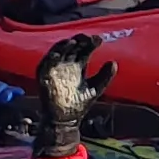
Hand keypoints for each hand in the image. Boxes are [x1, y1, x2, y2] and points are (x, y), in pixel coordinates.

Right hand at [31, 33, 113, 156]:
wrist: (66, 120)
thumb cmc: (80, 103)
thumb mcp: (96, 88)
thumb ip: (105, 76)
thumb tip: (113, 62)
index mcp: (78, 65)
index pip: (84, 49)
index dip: (90, 42)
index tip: (99, 40)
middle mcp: (66, 64)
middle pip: (72, 47)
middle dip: (79, 40)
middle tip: (87, 38)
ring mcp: (55, 70)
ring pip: (58, 52)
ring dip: (63, 46)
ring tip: (73, 42)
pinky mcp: (44, 77)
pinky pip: (45, 65)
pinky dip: (50, 59)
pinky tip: (58, 55)